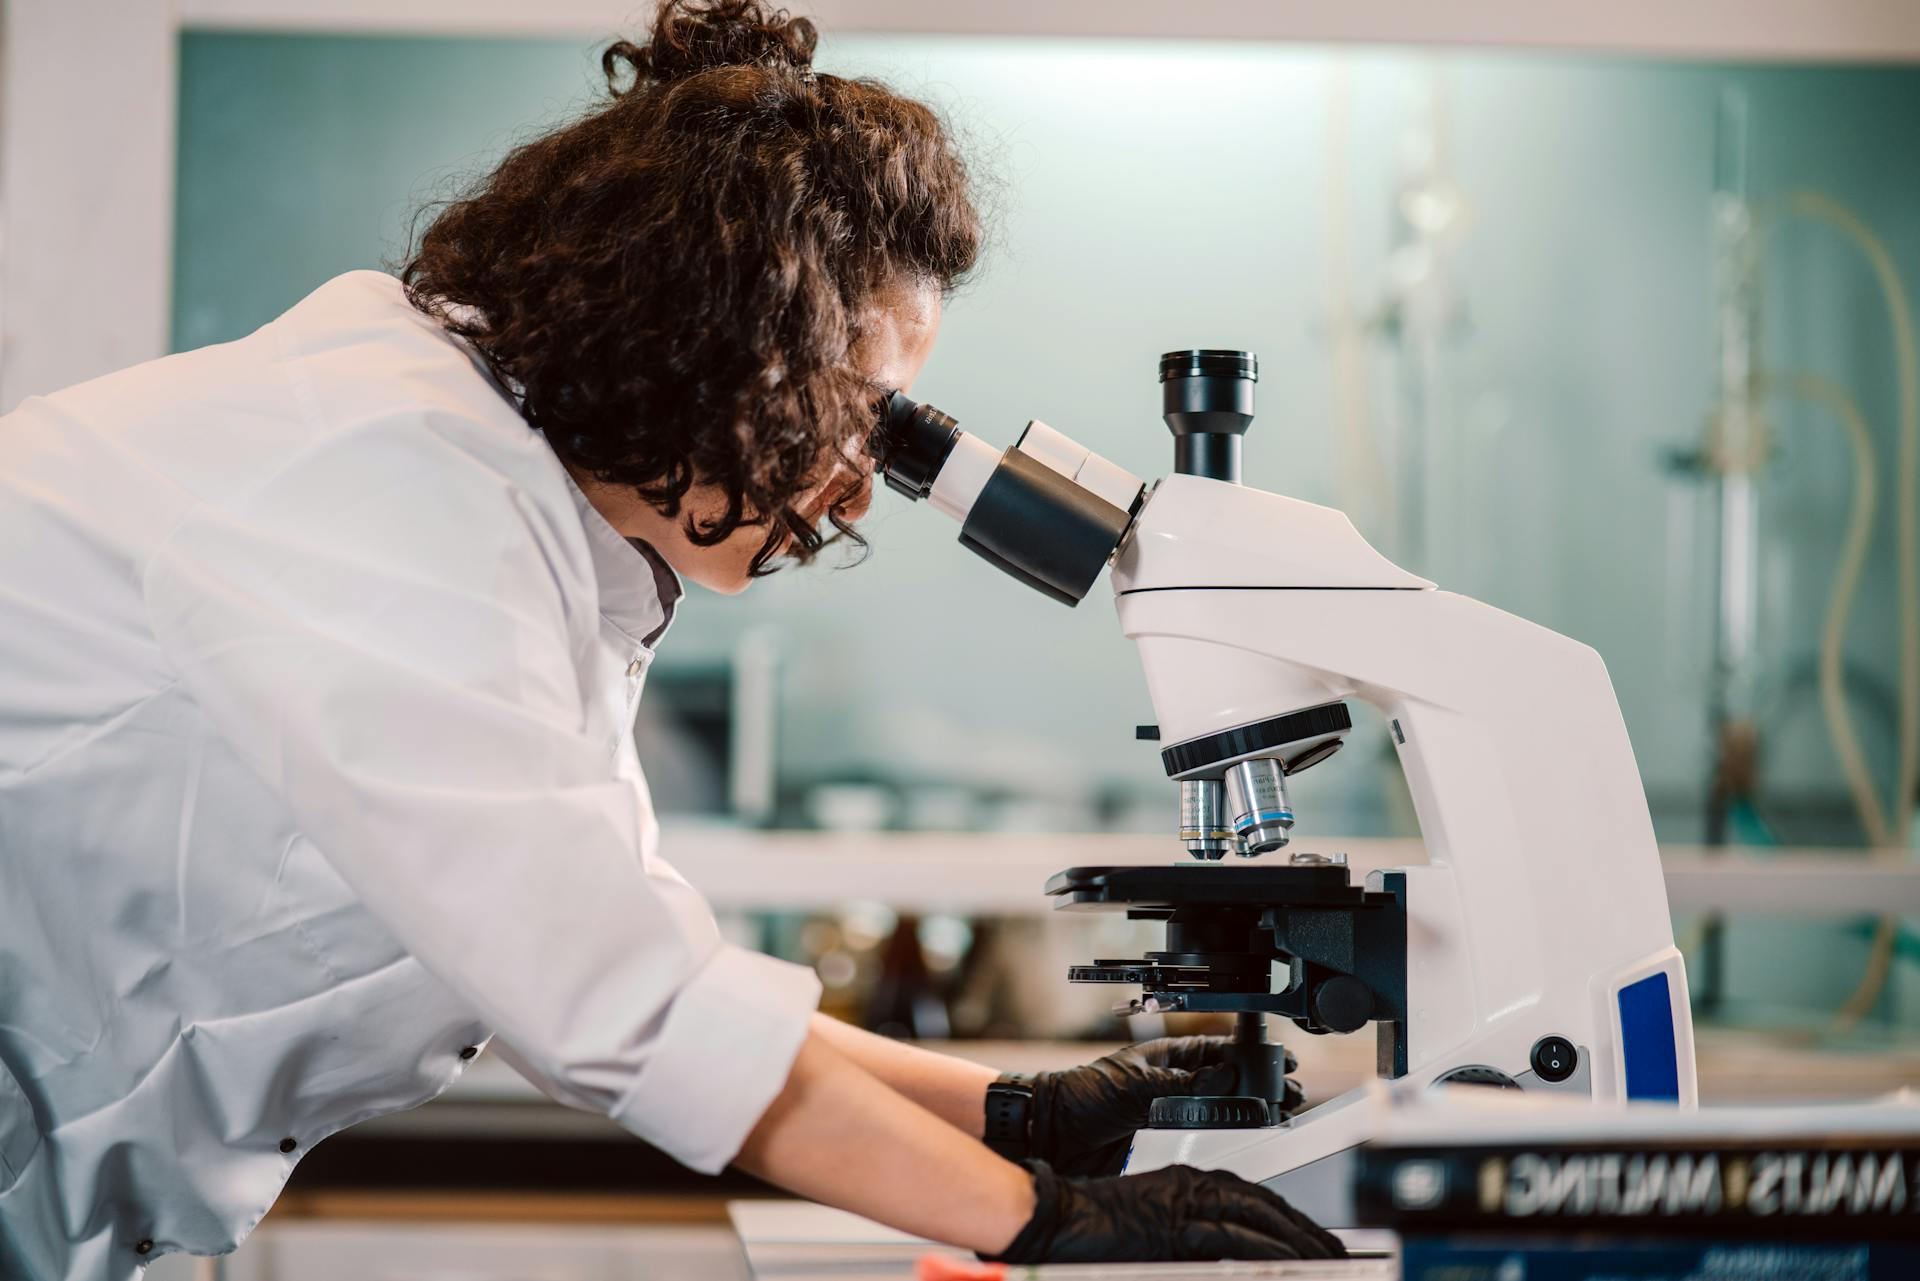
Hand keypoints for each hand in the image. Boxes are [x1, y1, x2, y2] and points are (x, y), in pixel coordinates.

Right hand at [984, 1161, 1345, 1263]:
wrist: (1054, 1216)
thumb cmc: (1092, 1229)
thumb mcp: (1153, 1232)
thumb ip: (1191, 1241)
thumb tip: (1229, 1261)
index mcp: (1186, 1183)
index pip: (1253, 1200)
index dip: (1290, 1220)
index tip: (1316, 1240)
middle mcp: (1190, 1185)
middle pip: (1264, 1206)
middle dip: (1305, 1231)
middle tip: (1338, 1252)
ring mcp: (1183, 1201)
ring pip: (1257, 1219)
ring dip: (1297, 1241)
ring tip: (1326, 1261)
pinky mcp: (1173, 1220)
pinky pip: (1232, 1237)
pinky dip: (1264, 1249)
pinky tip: (1288, 1262)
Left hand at [1031, 1035, 1303, 1175]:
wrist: (1050, 1131)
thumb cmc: (1079, 1094)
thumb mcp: (1133, 1085)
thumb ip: (1181, 1084)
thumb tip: (1223, 1078)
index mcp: (1165, 1056)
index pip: (1216, 1050)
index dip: (1247, 1055)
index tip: (1274, 1061)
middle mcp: (1171, 1080)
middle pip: (1225, 1078)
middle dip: (1257, 1083)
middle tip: (1288, 1091)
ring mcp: (1169, 1108)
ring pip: (1218, 1104)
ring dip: (1247, 1107)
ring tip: (1278, 1111)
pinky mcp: (1163, 1136)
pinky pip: (1202, 1130)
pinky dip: (1225, 1129)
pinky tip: (1247, 1131)